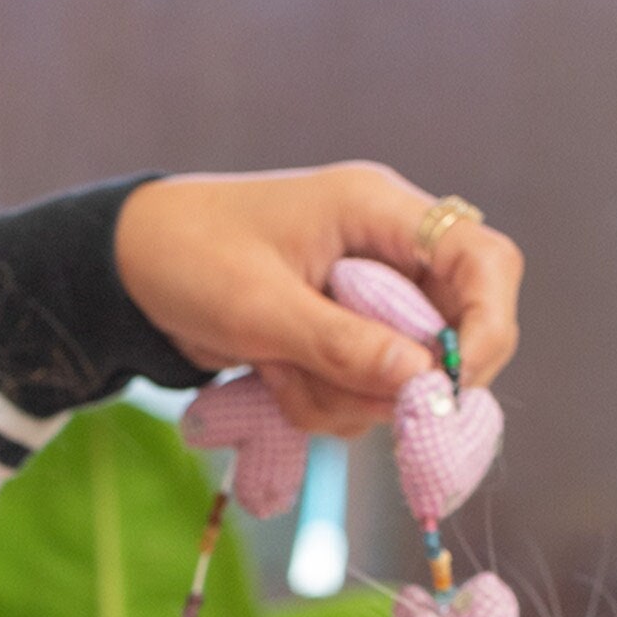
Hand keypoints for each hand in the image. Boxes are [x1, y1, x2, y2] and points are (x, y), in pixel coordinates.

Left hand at [115, 162, 523, 435]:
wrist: (129, 271)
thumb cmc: (189, 260)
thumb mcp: (260, 307)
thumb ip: (342, 344)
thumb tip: (422, 380)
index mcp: (379, 212)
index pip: (483, 261)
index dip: (487, 327)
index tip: (451, 387)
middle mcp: (386, 254)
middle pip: (451, 334)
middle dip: (397, 381)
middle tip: (334, 390)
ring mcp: (364, 302)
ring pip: (398, 380)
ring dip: (342, 398)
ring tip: (275, 371)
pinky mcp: (336, 341)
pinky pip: (356, 395)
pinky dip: (318, 404)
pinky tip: (269, 379)